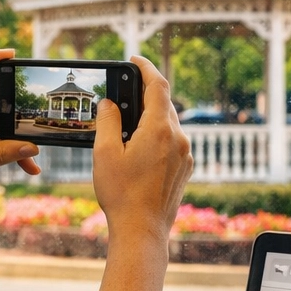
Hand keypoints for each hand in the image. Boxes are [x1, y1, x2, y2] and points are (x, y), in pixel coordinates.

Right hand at [93, 56, 192, 246]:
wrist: (142, 231)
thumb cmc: (121, 195)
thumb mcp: (105, 153)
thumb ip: (107, 122)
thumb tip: (109, 103)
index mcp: (159, 129)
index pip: (157, 85)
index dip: (146, 67)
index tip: (134, 59)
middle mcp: (178, 138)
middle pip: (163, 103)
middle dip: (144, 94)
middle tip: (124, 92)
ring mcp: (185, 154)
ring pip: (169, 123)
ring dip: (151, 117)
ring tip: (128, 124)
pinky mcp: (185, 168)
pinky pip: (173, 141)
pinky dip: (158, 135)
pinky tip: (140, 148)